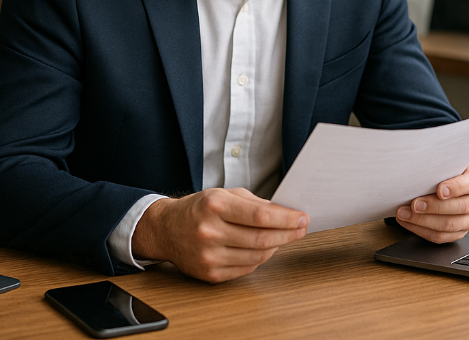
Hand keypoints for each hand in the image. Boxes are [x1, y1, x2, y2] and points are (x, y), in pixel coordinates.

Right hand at [132, 187, 307, 282]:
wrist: (166, 229)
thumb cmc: (199, 208)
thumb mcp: (224, 194)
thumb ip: (254, 203)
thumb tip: (285, 213)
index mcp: (215, 205)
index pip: (260, 216)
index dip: (286, 218)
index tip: (302, 218)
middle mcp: (210, 231)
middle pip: (261, 238)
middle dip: (288, 234)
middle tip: (301, 229)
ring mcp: (209, 255)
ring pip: (257, 256)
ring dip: (276, 247)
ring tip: (283, 237)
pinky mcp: (210, 273)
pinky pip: (246, 268)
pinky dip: (259, 259)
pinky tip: (263, 248)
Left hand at [394, 163, 468, 243]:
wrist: (447, 181)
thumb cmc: (444, 171)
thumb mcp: (445, 163)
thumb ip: (437, 167)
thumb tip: (417, 170)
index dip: (455, 188)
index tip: (439, 190)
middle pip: (460, 207)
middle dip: (433, 207)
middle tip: (414, 204)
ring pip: (449, 225)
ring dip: (423, 221)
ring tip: (404, 213)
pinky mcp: (459, 232)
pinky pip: (441, 237)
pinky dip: (421, 230)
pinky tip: (408, 222)